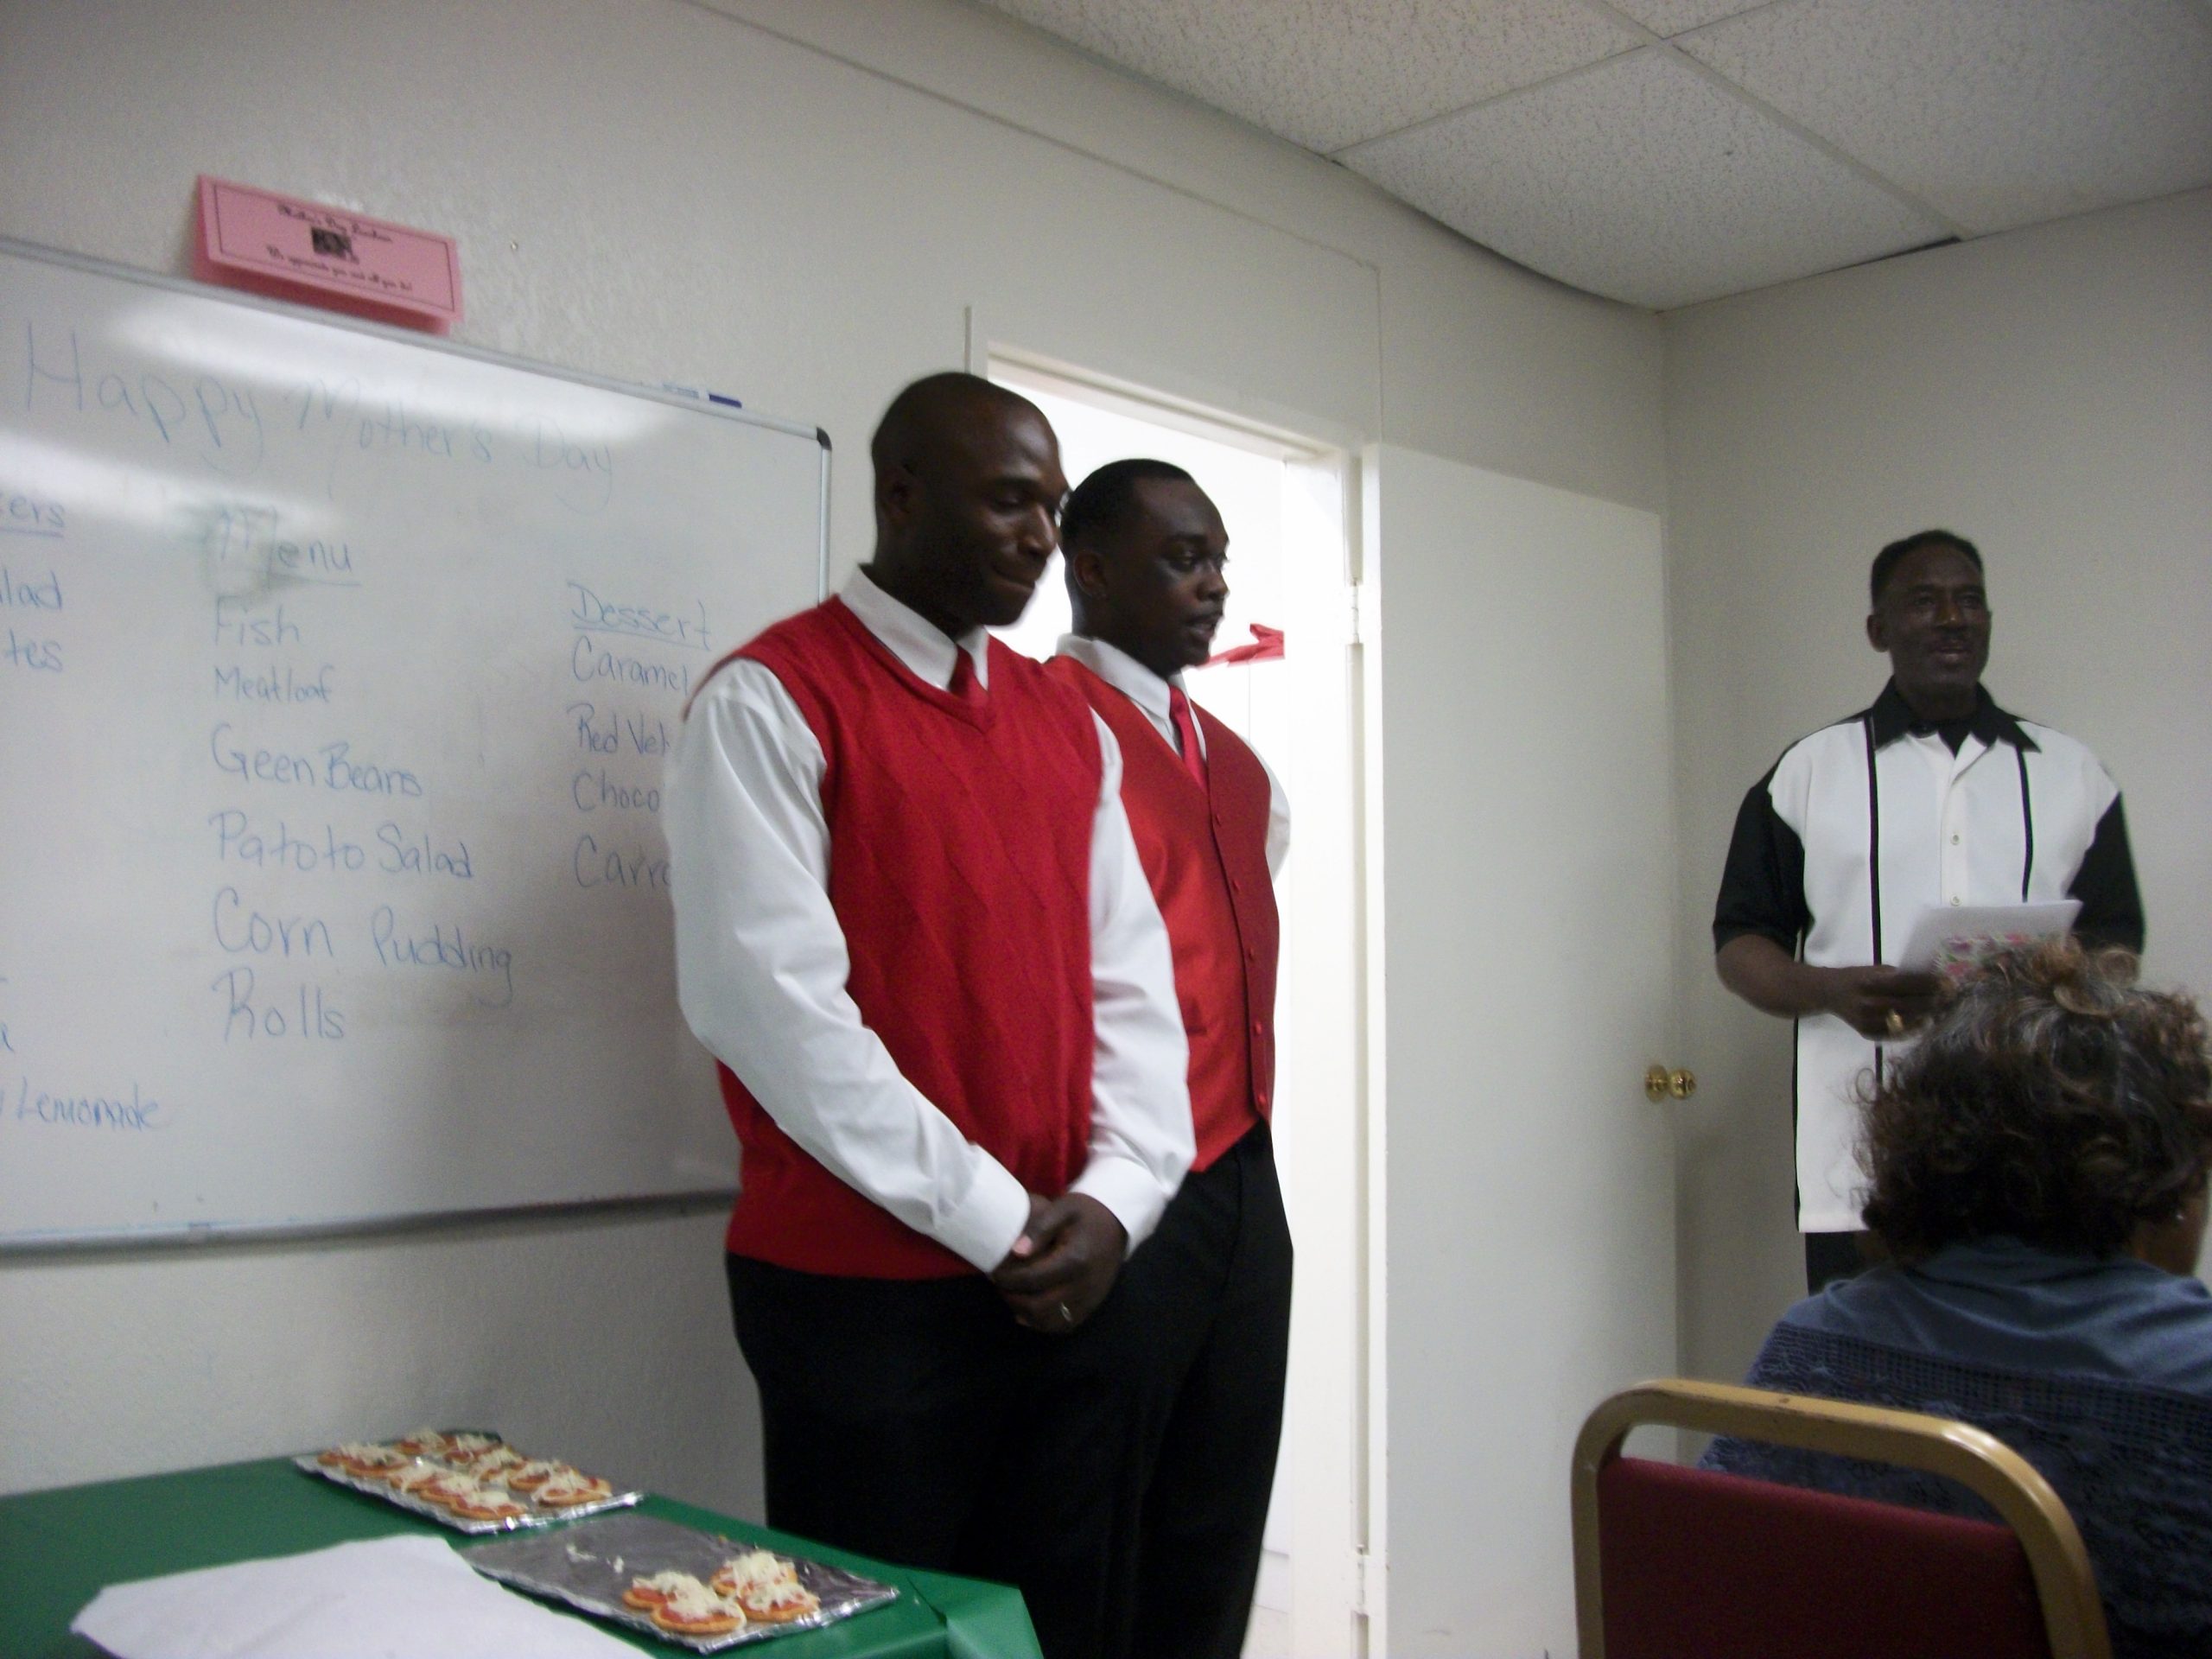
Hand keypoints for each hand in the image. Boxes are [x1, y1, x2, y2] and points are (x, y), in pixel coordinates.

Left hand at [990, 1192, 1126, 1334]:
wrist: (1118, 1223)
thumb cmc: (1087, 1213)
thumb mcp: (1063, 1208)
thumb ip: (1038, 1228)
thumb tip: (1015, 1252)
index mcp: (1075, 1260)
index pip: (1031, 1279)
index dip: (1007, 1279)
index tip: (994, 1272)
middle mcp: (1083, 1285)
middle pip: (1037, 1306)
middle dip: (1012, 1298)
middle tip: (1000, 1285)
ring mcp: (1089, 1299)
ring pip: (1049, 1322)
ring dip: (1025, 1313)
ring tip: (1013, 1295)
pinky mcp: (1091, 1306)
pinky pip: (1063, 1325)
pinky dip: (1043, 1322)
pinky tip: (1030, 1309)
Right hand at [1818, 965, 1944, 1038]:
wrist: (1829, 993)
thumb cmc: (1856, 977)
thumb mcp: (1875, 969)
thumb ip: (1899, 976)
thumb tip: (1931, 979)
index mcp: (1870, 982)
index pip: (1907, 983)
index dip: (1929, 983)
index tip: (1948, 982)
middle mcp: (1868, 1003)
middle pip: (1909, 1004)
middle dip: (1933, 1001)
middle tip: (1950, 998)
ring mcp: (1867, 1021)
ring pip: (1905, 1021)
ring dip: (1927, 1016)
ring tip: (1942, 1011)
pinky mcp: (1867, 1033)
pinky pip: (1895, 1034)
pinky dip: (1912, 1030)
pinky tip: (1923, 1023)